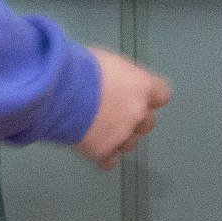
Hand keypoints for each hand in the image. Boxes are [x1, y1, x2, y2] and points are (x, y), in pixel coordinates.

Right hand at [75, 46, 171, 169]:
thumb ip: (118, 75)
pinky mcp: (103, 151)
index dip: (149, 96)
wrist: (59, 91)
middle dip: (134, 120)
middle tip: (115, 112)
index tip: (139, 96)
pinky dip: (102, 154)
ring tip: (98, 128)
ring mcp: (122, 134)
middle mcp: (137, 112)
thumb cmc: (79, 69)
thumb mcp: (105, 60)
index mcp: (142, 86)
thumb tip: (114, 79)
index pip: (161, 94)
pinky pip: (109, 160)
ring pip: (130, 143)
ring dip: (118, 138)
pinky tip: (92, 145)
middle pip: (147, 122)